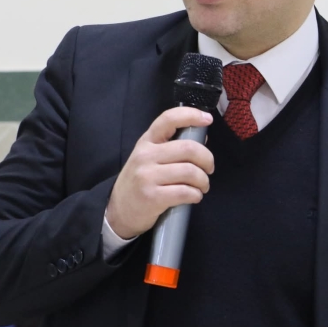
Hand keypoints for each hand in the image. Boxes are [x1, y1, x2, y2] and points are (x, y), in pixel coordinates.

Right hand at [106, 107, 214, 239]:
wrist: (118, 211)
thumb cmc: (139, 182)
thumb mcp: (149, 159)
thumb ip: (172, 148)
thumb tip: (202, 140)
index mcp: (146, 141)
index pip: (168, 119)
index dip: (191, 115)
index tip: (207, 119)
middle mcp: (145, 155)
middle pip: (188, 148)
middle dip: (207, 159)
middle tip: (209, 169)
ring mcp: (147, 176)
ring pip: (190, 172)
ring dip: (203, 181)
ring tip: (202, 186)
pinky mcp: (152, 197)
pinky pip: (185, 192)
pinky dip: (196, 195)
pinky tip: (194, 197)